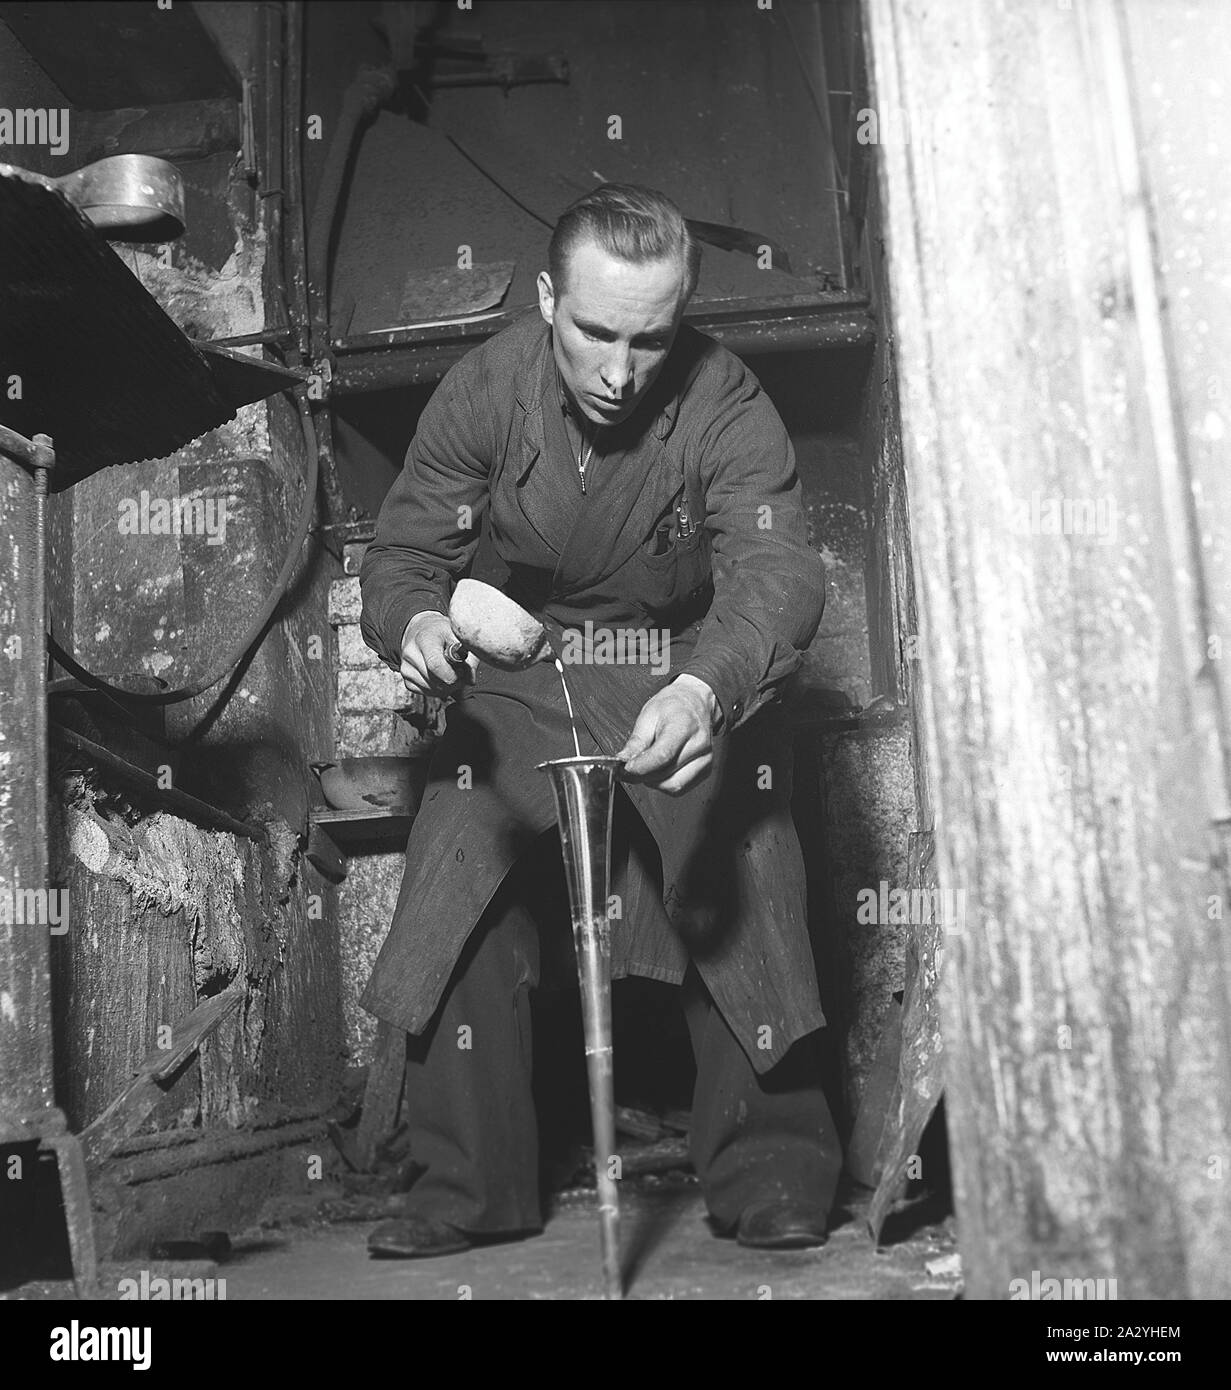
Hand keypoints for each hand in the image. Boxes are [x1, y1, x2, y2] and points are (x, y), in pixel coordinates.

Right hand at [398, 611, 477, 695]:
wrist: (422, 630)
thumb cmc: (443, 633)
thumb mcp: (459, 638)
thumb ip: (468, 658)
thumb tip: (470, 680)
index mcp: (424, 638)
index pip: (435, 665)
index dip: (453, 674)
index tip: (462, 670)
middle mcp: (410, 654)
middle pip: (436, 681)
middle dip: (454, 681)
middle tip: (460, 671)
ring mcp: (406, 668)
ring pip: (433, 690)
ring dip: (447, 686)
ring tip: (451, 672)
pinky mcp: (406, 680)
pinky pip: (426, 692)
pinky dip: (438, 689)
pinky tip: (441, 676)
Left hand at [615, 676, 716, 794]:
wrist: (696, 702)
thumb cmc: (673, 705)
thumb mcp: (648, 715)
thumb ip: (636, 741)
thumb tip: (623, 761)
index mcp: (684, 725)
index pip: (663, 755)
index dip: (642, 766)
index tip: (626, 768)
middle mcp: (698, 744)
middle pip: (665, 773)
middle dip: (642, 774)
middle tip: (630, 767)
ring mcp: (705, 759)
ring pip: (672, 785)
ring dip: (654, 781)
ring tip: (647, 765)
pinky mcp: (705, 770)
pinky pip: (680, 787)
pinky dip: (665, 783)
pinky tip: (660, 769)